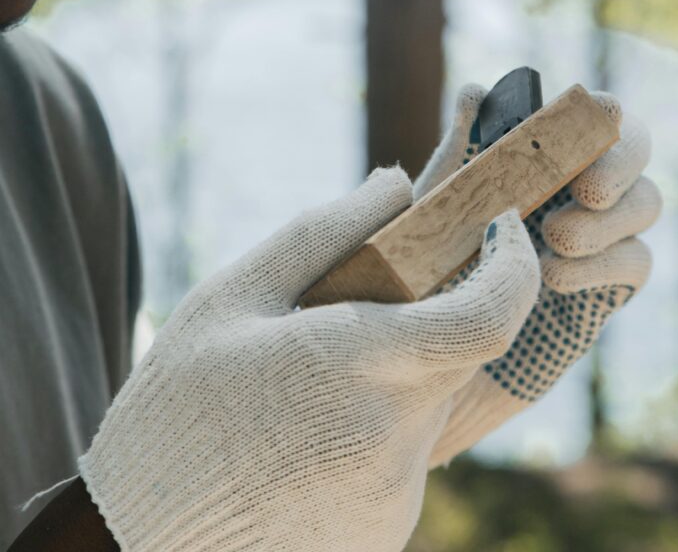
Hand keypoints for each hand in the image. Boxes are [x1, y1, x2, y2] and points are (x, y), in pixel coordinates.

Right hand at [79, 168, 539, 551]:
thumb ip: (325, 232)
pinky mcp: (388, 533)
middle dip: (435, 312)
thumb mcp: (234, 297)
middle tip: (363, 307)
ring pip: (430, 401)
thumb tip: (399, 183)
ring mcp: (395, 494)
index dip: (515, 265)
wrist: (140, 539)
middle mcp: (392, 436)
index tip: (503, 226)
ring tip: (311, 384)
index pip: (488, 316)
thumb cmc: (177, 404)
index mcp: (355, 364)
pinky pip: (405, 454)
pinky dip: (377, 425)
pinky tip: (310, 433)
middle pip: (458, 351)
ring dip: (396, 374)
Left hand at [414, 85, 660, 466]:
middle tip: (587, 190)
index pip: (590, 114)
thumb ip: (458, 155)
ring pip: (645, 203)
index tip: (599, 113)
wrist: (431, 361)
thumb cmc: (426, 268)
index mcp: (539, 154)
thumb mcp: (434, 212)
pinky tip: (554, 276)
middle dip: (620, 162)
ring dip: (607, 219)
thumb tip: (476, 91)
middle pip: (634, 149)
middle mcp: (576, 185)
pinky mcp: (608, 285)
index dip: (602, 110)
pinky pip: (636, 261)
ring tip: (554, 238)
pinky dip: (603, 263)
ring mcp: (599, 234)